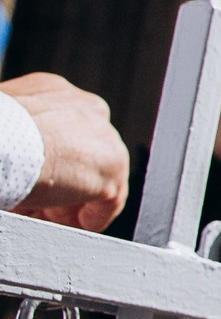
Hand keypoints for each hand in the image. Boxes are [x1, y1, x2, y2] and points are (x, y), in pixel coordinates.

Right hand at [3, 74, 128, 230]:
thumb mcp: (2, 121)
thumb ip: (15, 131)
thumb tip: (10, 155)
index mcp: (54, 92)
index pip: (64, 130)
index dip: (49, 159)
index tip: (31, 179)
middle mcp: (86, 109)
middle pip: (84, 153)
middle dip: (63, 181)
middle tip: (39, 204)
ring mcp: (105, 137)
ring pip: (97, 177)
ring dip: (73, 201)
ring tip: (48, 218)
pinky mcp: (112, 168)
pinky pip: (108, 201)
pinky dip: (89, 218)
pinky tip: (68, 225)